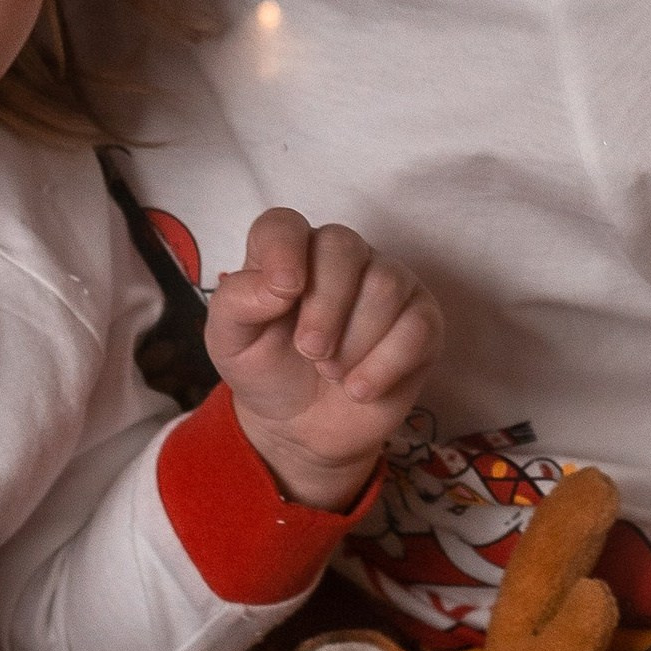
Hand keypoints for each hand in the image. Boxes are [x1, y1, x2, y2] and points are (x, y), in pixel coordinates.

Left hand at [208, 207, 439, 508]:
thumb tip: (277, 283)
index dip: (284, 250)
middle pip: (344, 246)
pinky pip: (419, 325)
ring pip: (386, 284)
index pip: (284, 225)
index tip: (283, 292)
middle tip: (310, 352)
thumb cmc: (265, 369)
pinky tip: (359, 389)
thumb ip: (237, 301)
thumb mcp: (229, 341)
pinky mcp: (421, 320)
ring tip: (332, 373)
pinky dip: (385, 365)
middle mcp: (339, 256)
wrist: (301, 426)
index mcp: (286, 251)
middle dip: (325, 307)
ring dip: (354, 341)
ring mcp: (386, 283)